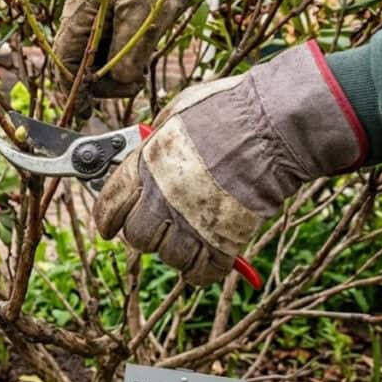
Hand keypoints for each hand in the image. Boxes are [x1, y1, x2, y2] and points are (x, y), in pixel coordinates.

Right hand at [53, 0, 237, 99]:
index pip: (63, 60)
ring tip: (139, 73)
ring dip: (114, 76)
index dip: (74, 87)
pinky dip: (120, 66)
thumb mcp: (144, 13)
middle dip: (101, 83)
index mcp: (80, 11)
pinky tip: (138, 64)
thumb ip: (129, 49)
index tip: (89, 109)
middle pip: (76, 67)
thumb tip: (120, 78)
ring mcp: (93, 22)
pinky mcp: (109, 26)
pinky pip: (107, 56)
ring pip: (93, 64)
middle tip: (132, 84)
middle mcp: (81, 18)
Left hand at [93, 43, 367, 284]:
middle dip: (146, 234)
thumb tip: (145, 151)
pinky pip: (203, 272)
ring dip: (178, 251)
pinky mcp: (223, 239)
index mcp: (146, 164)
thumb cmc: (229, 109)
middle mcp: (163, 196)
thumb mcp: (177, 112)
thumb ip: (156, 140)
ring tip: (191, 237)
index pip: (110, 204)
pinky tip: (209, 259)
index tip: (108, 226)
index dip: (107, 219)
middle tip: (161, 226)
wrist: (273, 124)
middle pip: (138, 236)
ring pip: (169, 257)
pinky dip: (204, 271)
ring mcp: (192, 221)